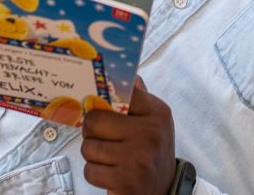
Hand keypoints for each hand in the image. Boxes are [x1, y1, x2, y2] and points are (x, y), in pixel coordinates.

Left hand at [82, 76, 176, 194]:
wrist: (164, 186)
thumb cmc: (152, 146)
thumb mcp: (153, 118)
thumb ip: (138, 95)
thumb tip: (122, 71)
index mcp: (157, 111)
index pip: (123, 91)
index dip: (105, 98)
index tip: (99, 104)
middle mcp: (150, 133)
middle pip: (95, 121)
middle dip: (91, 130)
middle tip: (99, 134)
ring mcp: (138, 159)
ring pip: (89, 147)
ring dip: (93, 153)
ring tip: (107, 154)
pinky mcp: (126, 181)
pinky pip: (90, 171)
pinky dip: (94, 172)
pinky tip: (109, 171)